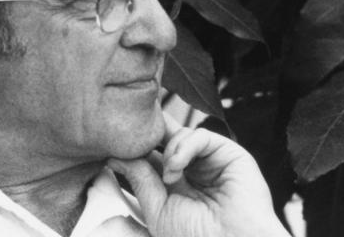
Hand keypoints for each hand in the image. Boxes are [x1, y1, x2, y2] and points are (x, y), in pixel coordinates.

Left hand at [107, 113, 289, 236]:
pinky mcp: (228, 153)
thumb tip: (115, 157)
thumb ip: (140, 180)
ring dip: (169, 150)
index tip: (116, 145)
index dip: (137, 149)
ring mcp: (210, 160)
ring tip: (169, 176)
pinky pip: (199, 135)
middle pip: (166, 139)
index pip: (153, 157)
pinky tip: (177, 167)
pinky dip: (184, 147)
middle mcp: (194, 170)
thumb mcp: (159, 210)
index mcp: (176, 186)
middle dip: (151, 137)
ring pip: (180, 134)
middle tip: (135, 137)